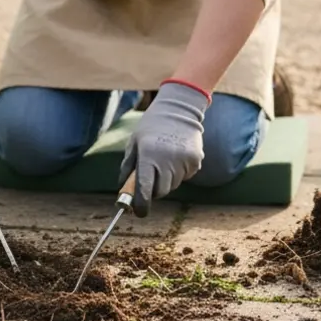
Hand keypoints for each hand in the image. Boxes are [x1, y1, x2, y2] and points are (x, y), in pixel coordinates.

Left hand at [120, 82, 208, 216]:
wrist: (180, 109)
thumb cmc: (152, 126)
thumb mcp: (134, 143)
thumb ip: (128, 167)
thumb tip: (124, 190)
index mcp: (149, 156)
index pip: (145, 189)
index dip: (141, 204)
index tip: (138, 211)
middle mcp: (167, 161)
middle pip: (161, 191)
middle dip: (154, 190)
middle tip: (151, 177)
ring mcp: (184, 162)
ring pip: (173, 184)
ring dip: (167, 179)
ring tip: (165, 158)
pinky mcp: (196, 161)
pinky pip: (185, 176)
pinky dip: (179, 172)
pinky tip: (176, 155)